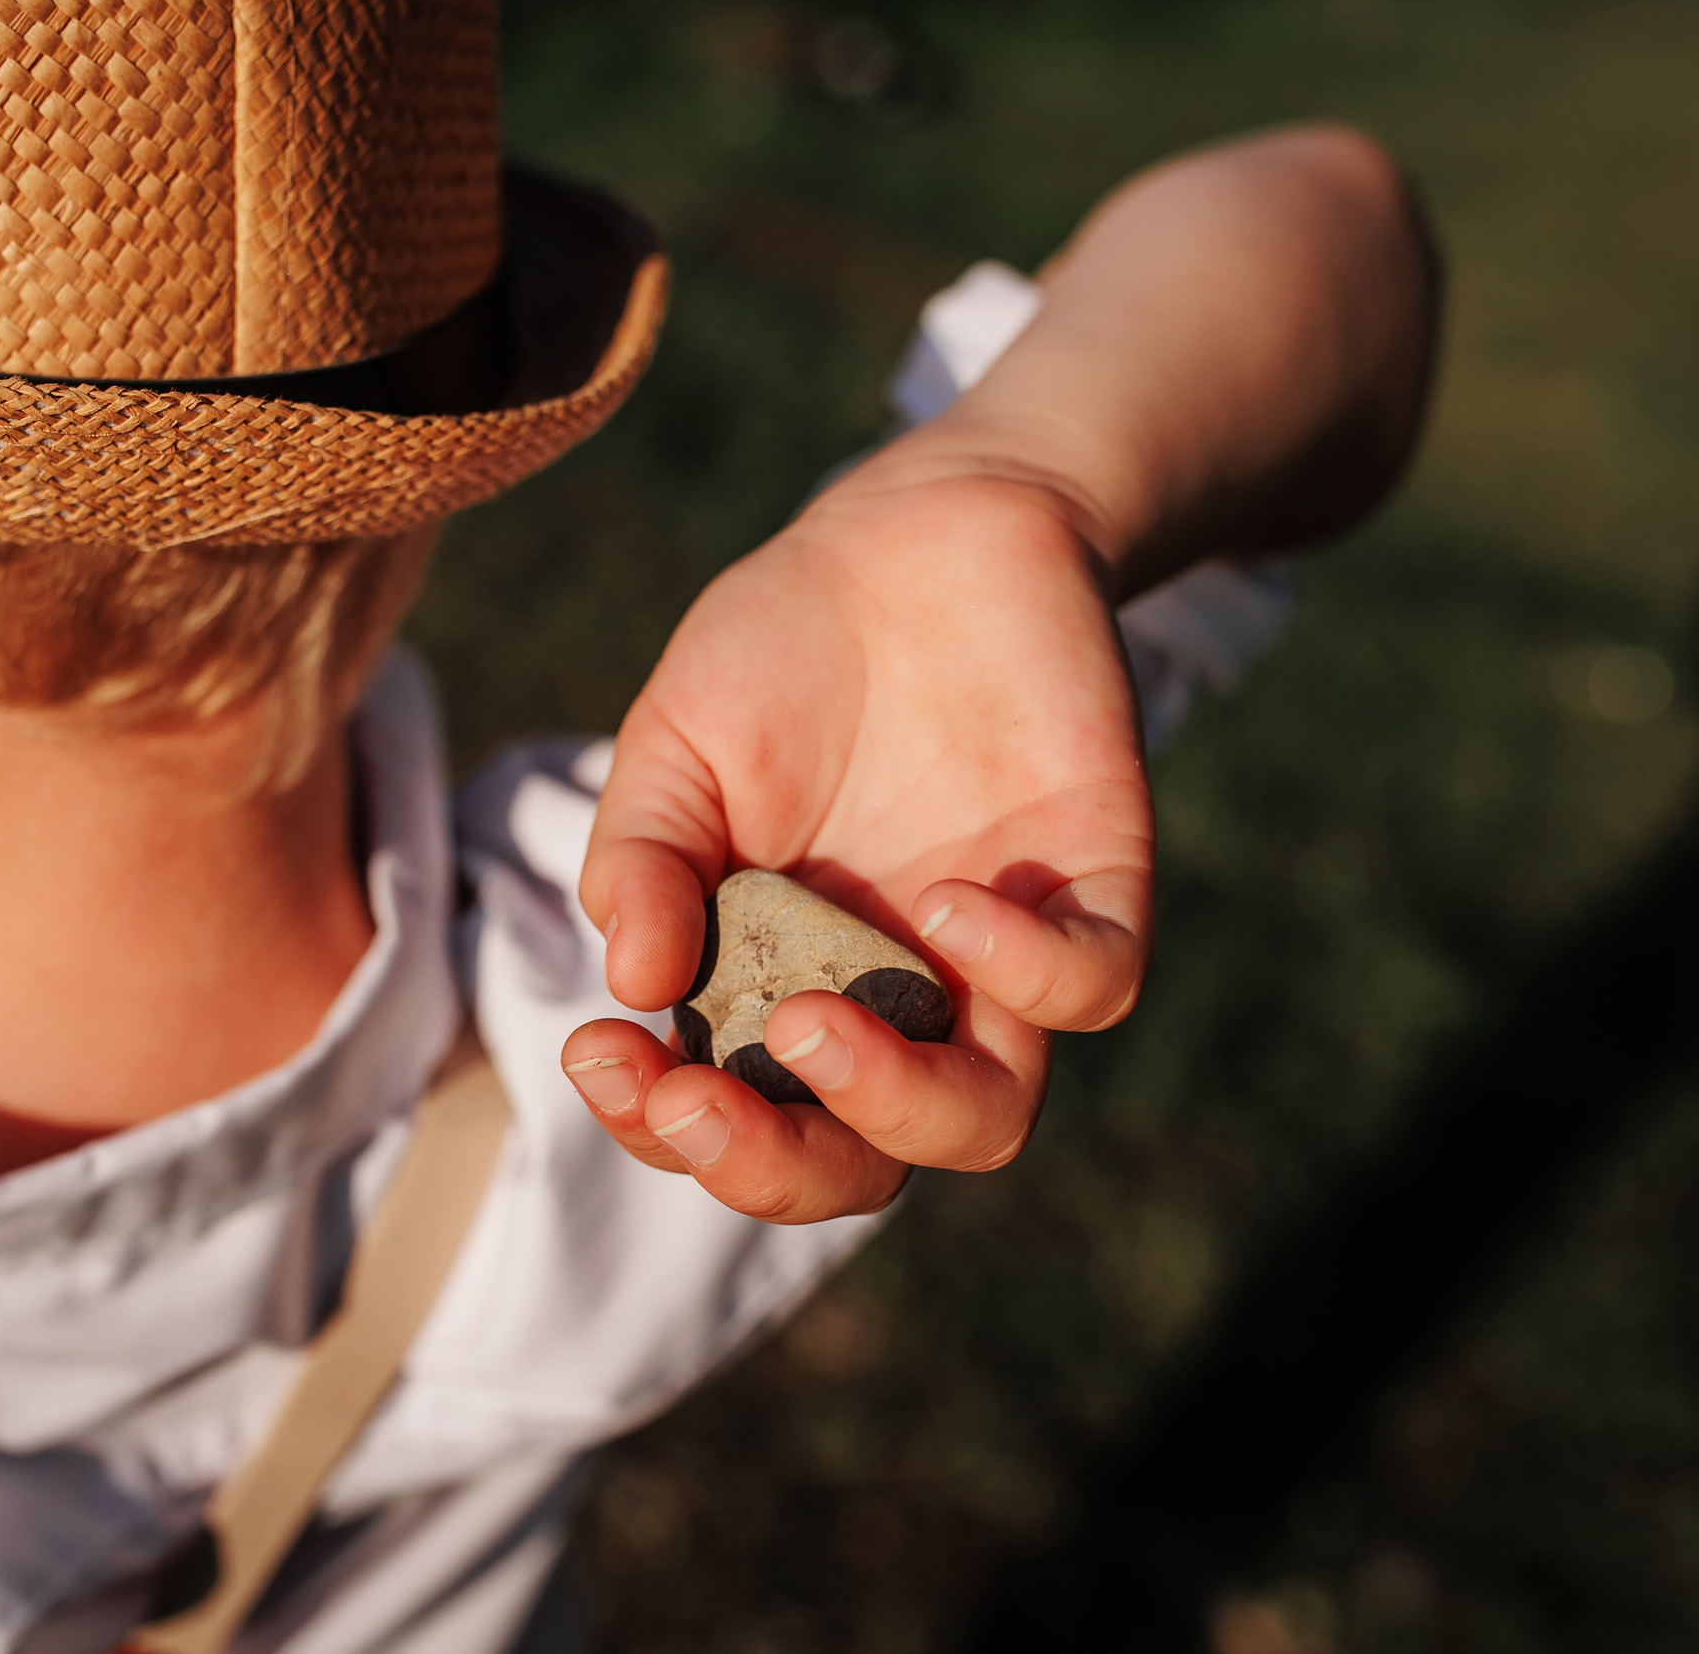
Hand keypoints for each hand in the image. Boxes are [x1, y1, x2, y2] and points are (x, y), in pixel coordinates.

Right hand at [566, 463, 1151, 1222]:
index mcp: (779, 990)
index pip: (729, 1120)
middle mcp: (891, 1002)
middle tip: (699, 1097)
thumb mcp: (677, 747)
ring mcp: (996, 957)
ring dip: (897, 1107)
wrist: (920, 531)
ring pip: (986, 1121)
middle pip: (858, 1168)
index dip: (666, 1129)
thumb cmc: (782, 650)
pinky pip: (1093, 988)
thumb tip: (632, 984)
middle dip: (771, 1168)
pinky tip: (946, 900)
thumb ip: (644, 860)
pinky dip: (1030, 974)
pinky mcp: (1096, 888)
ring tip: (812, 1028)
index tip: (602, 1052)